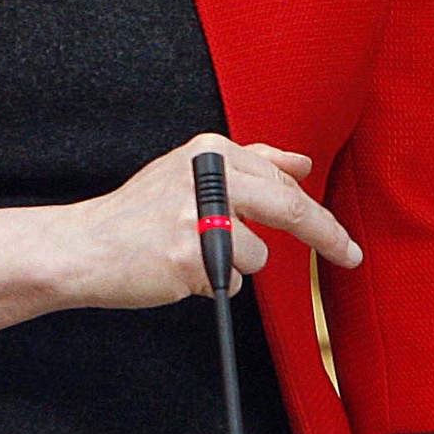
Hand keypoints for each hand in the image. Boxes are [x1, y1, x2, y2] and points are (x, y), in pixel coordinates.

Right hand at [60, 134, 360, 312]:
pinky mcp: (190, 255)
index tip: (341, 237)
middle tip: (349, 255)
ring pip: (257, 253)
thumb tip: (301, 162)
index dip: (317, 211)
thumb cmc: (140, 214)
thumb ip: (250, 164)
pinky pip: (230, 280)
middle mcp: (208, 175)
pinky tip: (178, 272)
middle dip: (326, 234)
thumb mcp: (191, 170)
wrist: (84, 247)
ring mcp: (199, 216)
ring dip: (233, 264)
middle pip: (289, 207)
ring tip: (191, 256)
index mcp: (212, 150)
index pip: (282, 180)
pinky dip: (212, 283)